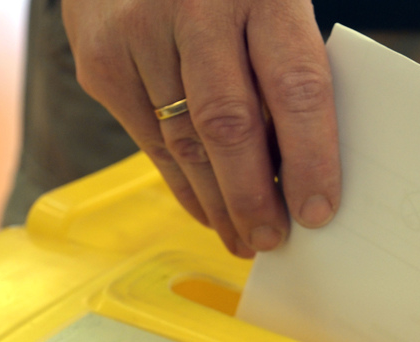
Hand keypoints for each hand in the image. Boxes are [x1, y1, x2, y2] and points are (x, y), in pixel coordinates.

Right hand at [62, 0, 341, 257]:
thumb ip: (285, 65)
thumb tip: (298, 167)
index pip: (295, 86)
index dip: (310, 157)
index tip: (318, 210)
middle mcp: (197, 8)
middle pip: (229, 126)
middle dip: (254, 197)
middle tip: (272, 240)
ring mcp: (138, 32)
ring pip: (183, 144)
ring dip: (217, 203)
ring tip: (242, 238)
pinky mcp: (101, 59)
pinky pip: (147, 142)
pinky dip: (181, 185)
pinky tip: (206, 209)